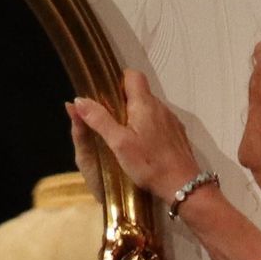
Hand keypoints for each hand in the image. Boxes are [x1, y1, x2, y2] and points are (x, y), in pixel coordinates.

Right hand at [68, 70, 199, 205]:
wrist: (181, 184)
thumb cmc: (148, 163)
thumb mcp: (118, 143)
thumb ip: (99, 120)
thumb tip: (79, 100)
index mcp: (144, 103)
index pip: (132, 75)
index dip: (118, 81)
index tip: (107, 97)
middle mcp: (160, 106)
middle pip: (140, 93)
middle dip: (124, 102)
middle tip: (111, 122)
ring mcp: (171, 120)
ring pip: (150, 109)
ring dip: (137, 117)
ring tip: (126, 138)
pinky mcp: (177, 134)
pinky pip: (160, 123)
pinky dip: (149, 128)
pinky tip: (144, 147)